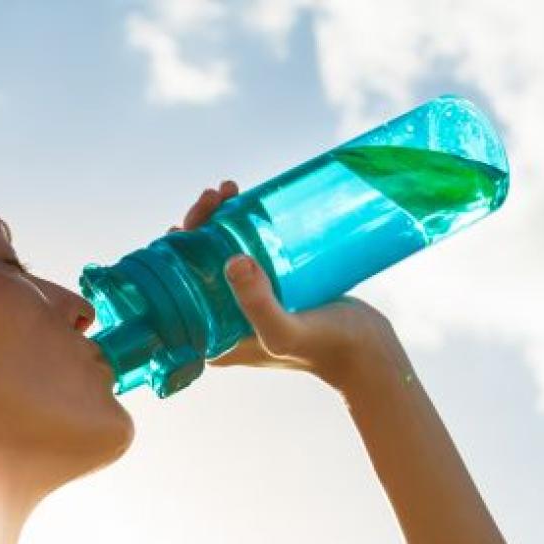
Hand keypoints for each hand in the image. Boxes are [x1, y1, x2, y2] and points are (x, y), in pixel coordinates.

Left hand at [169, 179, 405, 391]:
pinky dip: (241, 228)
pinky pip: (245, 255)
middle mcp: (222, 324)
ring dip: (218, 222)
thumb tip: (232, 261)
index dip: (175, 251)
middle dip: (198, 226)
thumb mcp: (286, 332)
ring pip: (219, 256)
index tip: (190, 219)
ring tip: (230, 191)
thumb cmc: (326, 348)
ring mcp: (245, 307)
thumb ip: (258, 305)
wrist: (368, 352)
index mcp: (212, 339)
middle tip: (217, 195)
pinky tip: (246, 205)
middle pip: (195, 267)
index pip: (177, 290)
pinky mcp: (270, 292)